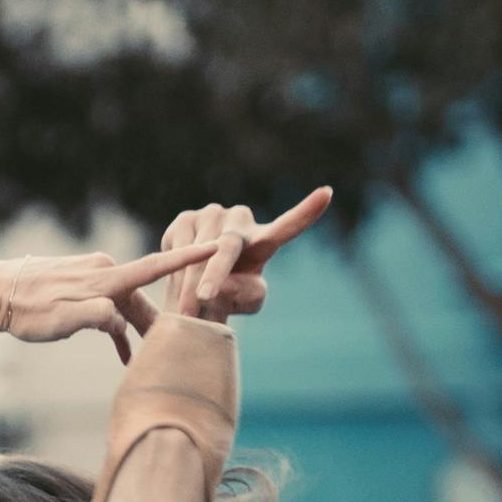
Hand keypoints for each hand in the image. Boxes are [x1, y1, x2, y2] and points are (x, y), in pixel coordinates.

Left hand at [0, 245, 198, 362]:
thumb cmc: (28, 310)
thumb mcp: (64, 320)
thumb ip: (96, 317)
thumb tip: (120, 320)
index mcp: (105, 278)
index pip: (155, 268)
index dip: (188, 258)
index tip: (216, 244)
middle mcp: (102, 270)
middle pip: (141, 296)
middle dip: (157, 322)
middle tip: (176, 346)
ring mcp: (90, 275)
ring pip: (124, 303)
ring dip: (133, 329)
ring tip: (143, 358)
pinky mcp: (79, 283)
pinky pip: (107, 304)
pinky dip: (114, 325)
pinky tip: (119, 349)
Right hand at [142, 189, 330, 321]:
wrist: (192, 294)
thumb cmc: (228, 299)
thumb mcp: (245, 303)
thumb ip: (248, 295)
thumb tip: (226, 281)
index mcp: (264, 241)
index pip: (289, 226)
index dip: (308, 210)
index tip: (327, 193)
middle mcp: (241, 220)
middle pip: (227, 246)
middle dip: (212, 275)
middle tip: (201, 300)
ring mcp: (212, 214)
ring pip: (198, 247)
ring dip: (188, 279)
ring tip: (184, 309)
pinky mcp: (185, 218)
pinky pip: (178, 243)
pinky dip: (175, 265)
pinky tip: (176, 280)